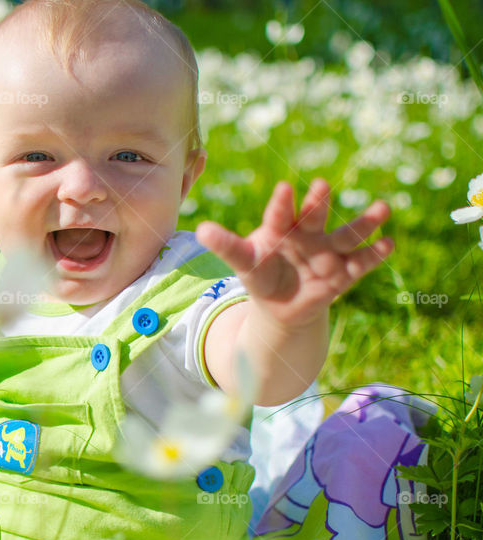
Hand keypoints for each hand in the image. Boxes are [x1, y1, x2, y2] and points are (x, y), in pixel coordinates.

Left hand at [195, 179, 393, 327]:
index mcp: (281, 228)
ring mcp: (329, 252)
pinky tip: (389, 244)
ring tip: (382, 208)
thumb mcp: (244, 262)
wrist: (283, 304)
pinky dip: (375, 255)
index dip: (282, 204)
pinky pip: (362, 262)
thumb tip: (200, 231)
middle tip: (322, 186)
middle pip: (314, 217)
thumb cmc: (261, 274)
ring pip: (347, 234)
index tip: (283, 188)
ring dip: (365, 222)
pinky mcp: (345, 272)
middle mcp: (308, 235)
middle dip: (319, 203)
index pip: (280, 214)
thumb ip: (227, 246)